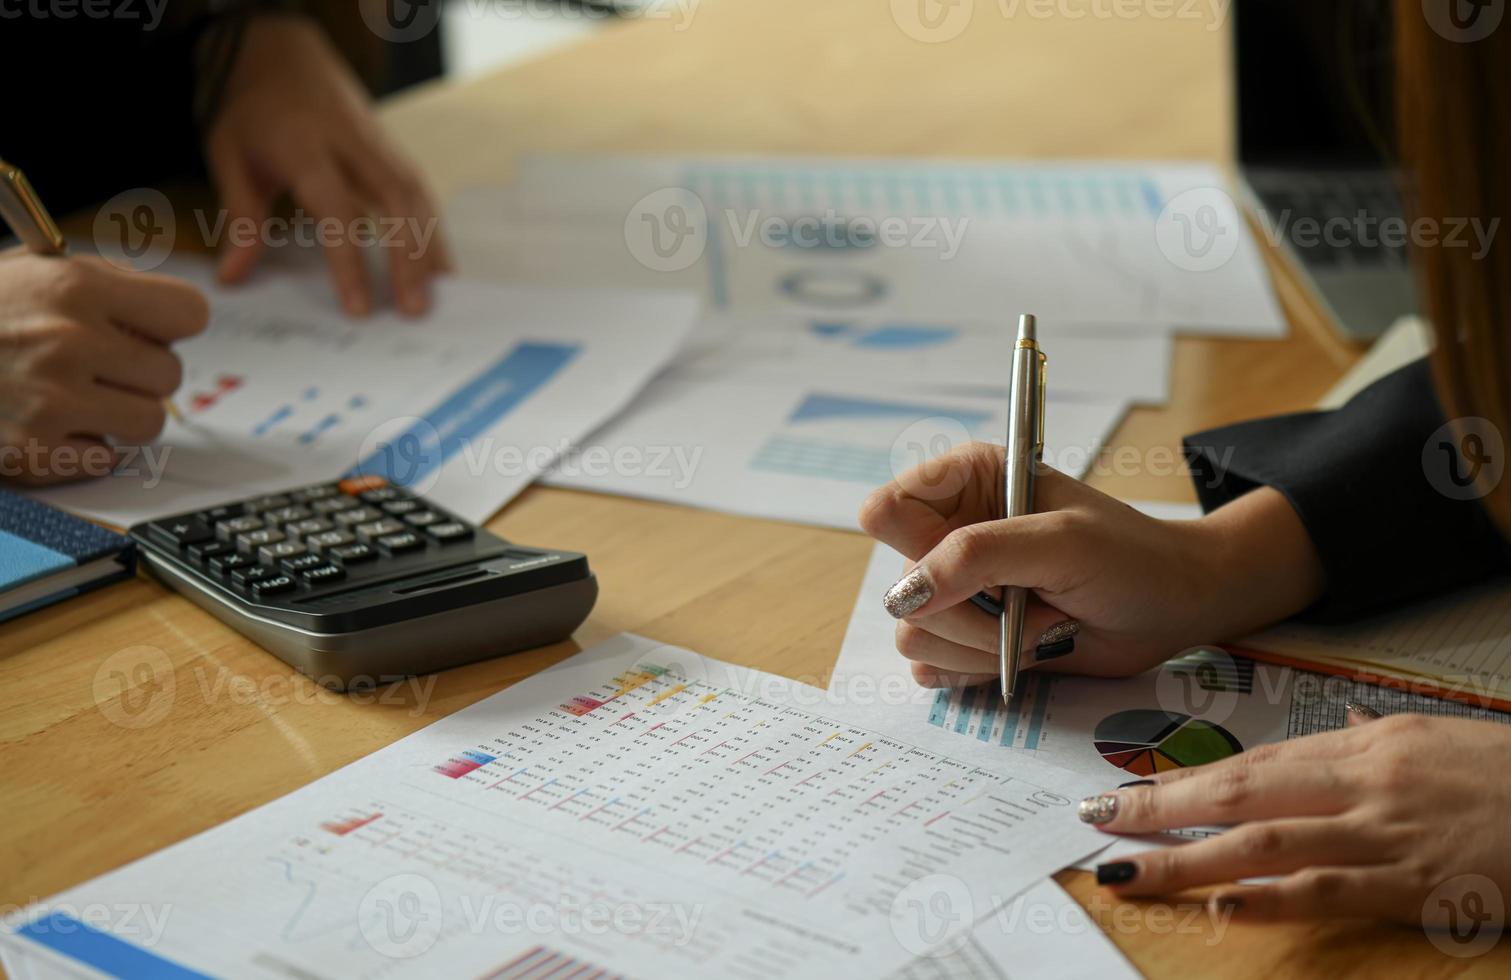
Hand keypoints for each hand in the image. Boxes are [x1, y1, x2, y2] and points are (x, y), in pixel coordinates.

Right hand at [0, 250, 207, 483]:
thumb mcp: (36, 271)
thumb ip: (108, 285)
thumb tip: (175, 315)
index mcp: (76, 286)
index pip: (189, 313)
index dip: (171, 325)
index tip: (152, 330)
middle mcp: (69, 341)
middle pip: (170, 375)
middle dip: (139, 374)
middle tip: (98, 368)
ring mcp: (51, 400)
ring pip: (148, 423)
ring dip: (119, 415)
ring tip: (75, 396)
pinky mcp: (34, 451)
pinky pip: (105, 458)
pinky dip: (82, 449)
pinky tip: (47, 423)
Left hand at [206, 15, 449, 316]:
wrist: (283, 53)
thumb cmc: (253, 112)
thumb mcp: (230, 156)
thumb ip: (240, 218)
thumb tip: (233, 278)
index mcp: (306, 146)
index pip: (337, 209)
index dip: (350, 261)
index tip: (359, 309)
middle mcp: (353, 144)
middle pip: (396, 202)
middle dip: (410, 259)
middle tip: (414, 310)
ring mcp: (380, 145)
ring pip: (418, 197)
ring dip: (431, 248)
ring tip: (437, 297)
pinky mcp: (394, 151)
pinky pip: (422, 194)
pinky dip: (434, 232)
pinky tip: (438, 267)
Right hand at [857, 442, 1325, 684]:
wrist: (1174, 610)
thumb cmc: (1130, 558)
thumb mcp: (1060, 542)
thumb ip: (976, 557)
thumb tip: (906, 595)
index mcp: (963, 483)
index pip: (884, 512)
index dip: (919, 549)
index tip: (975, 567)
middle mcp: (949, 533)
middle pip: (901, 588)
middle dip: (968, 612)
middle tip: (1032, 604)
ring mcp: (957, 590)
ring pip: (915, 634)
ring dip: (983, 646)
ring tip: (1043, 627)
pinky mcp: (966, 638)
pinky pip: (931, 666)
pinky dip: (976, 671)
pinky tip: (1022, 655)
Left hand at [1078, 714, 1510, 925]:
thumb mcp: (1435, 741)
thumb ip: (1374, 739)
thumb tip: (1337, 725)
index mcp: (1362, 747)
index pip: (1252, 763)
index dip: (1183, 780)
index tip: (1125, 793)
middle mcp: (1360, 779)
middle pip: (1239, 789)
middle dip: (1160, 806)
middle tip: (1096, 820)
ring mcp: (1384, 830)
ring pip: (1265, 837)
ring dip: (1188, 855)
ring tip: (1128, 869)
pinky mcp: (1416, 882)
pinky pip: (1329, 889)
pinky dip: (1270, 897)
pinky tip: (1222, 906)